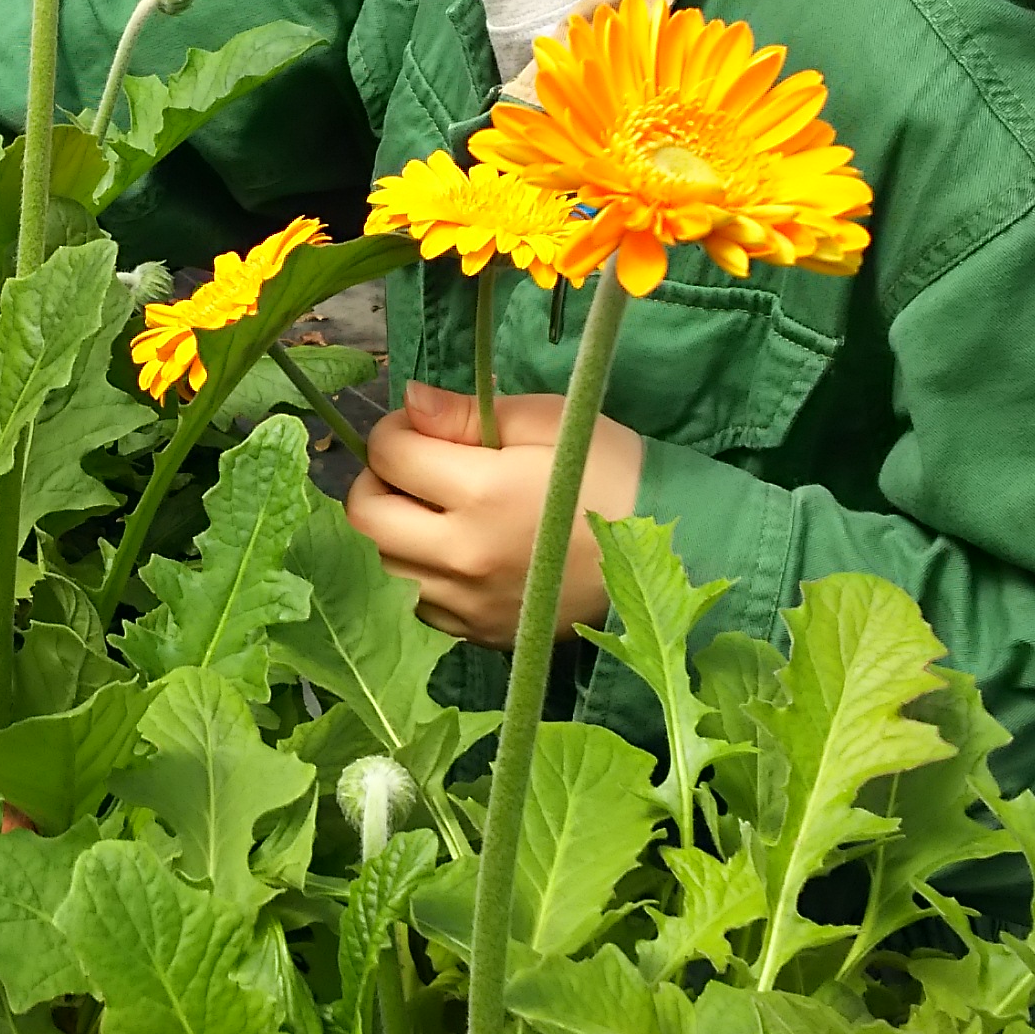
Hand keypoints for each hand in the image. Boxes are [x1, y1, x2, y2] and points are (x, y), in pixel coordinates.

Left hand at [344, 380, 643, 646]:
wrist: (668, 555)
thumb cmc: (613, 475)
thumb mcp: (549, 423)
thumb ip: (469, 414)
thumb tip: (409, 400)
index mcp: (482, 493)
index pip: (389, 453)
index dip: (396, 429)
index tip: (424, 427)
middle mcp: (462, 555)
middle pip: (366, 516)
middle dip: (377, 480)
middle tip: (413, 467)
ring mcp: (467, 603)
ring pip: (384, 564)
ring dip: (394, 529)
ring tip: (435, 509)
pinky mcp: (478, 633)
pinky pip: (417, 604)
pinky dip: (420, 574)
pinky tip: (455, 554)